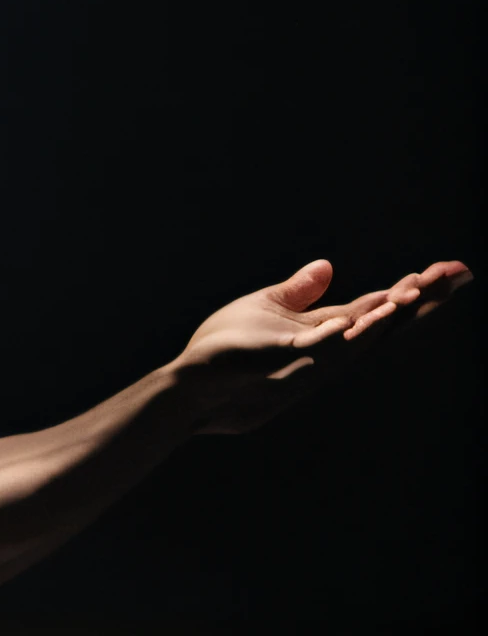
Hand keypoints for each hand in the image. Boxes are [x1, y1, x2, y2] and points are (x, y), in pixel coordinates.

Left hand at [172, 258, 470, 434]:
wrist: (195, 387)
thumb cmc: (229, 349)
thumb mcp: (267, 307)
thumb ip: (300, 292)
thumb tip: (328, 265)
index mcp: (328, 330)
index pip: (381, 306)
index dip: (416, 289)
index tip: (453, 268)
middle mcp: (328, 348)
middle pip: (383, 323)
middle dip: (420, 300)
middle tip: (457, 274)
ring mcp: (305, 360)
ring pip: (355, 340)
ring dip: (382, 318)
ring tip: (412, 293)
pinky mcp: (275, 363)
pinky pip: (309, 352)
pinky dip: (330, 340)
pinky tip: (348, 325)